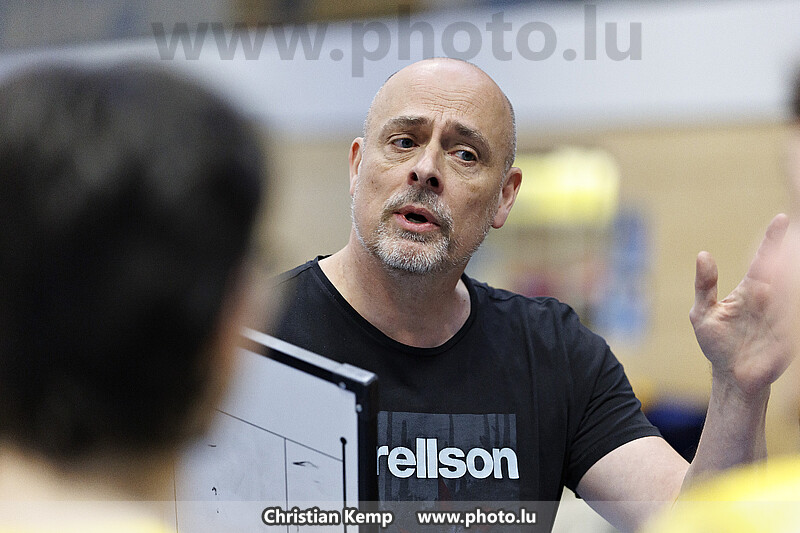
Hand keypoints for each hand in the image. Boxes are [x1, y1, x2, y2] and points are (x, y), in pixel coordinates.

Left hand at [689, 214, 792, 396]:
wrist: (731, 377)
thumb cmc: (717, 343)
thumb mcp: (702, 314)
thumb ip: (704, 286)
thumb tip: (704, 255)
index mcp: (750, 291)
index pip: (763, 260)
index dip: (772, 241)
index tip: (782, 220)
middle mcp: (769, 300)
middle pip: (783, 271)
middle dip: (788, 255)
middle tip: (792, 238)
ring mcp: (781, 317)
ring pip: (792, 291)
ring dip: (791, 278)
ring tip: (788, 261)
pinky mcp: (787, 337)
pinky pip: (792, 318)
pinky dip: (790, 308)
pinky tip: (785, 300)